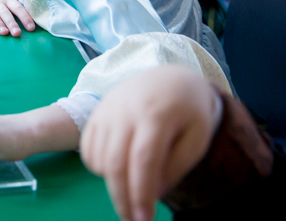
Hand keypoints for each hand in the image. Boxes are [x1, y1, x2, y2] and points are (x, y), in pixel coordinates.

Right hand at [80, 66, 221, 220]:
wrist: (168, 78)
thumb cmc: (188, 111)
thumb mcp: (197, 138)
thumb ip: (177, 166)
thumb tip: (153, 194)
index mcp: (156, 114)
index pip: (143, 159)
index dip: (141, 192)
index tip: (145, 219)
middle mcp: (125, 110)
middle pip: (116, 162)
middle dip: (122, 198)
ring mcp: (106, 110)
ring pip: (99, 158)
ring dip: (112, 184)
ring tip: (131, 194)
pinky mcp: (95, 114)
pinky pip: (88, 149)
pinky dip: (98, 168)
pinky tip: (118, 171)